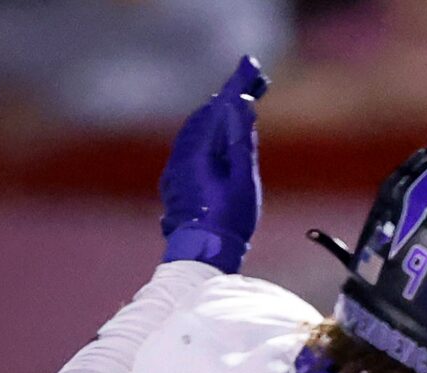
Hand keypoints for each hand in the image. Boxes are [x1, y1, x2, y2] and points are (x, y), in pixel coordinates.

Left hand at [160, 56, 267, 271]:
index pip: (219, 108)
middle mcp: (182, 153)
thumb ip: (242, 142)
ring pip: (195, 130)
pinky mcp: (175, 180)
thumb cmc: (229, 219)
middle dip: (227, 100)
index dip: (236, 86)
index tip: (251, 65)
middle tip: (249, 86)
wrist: (201, 252)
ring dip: (216, 117)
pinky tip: (216, 140)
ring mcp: (175, 167)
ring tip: (234, 109)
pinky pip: (190, 146)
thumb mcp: (244, 180)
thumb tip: (240, 107)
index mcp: (199, 149)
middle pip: (205, 116)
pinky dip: (206, 134)